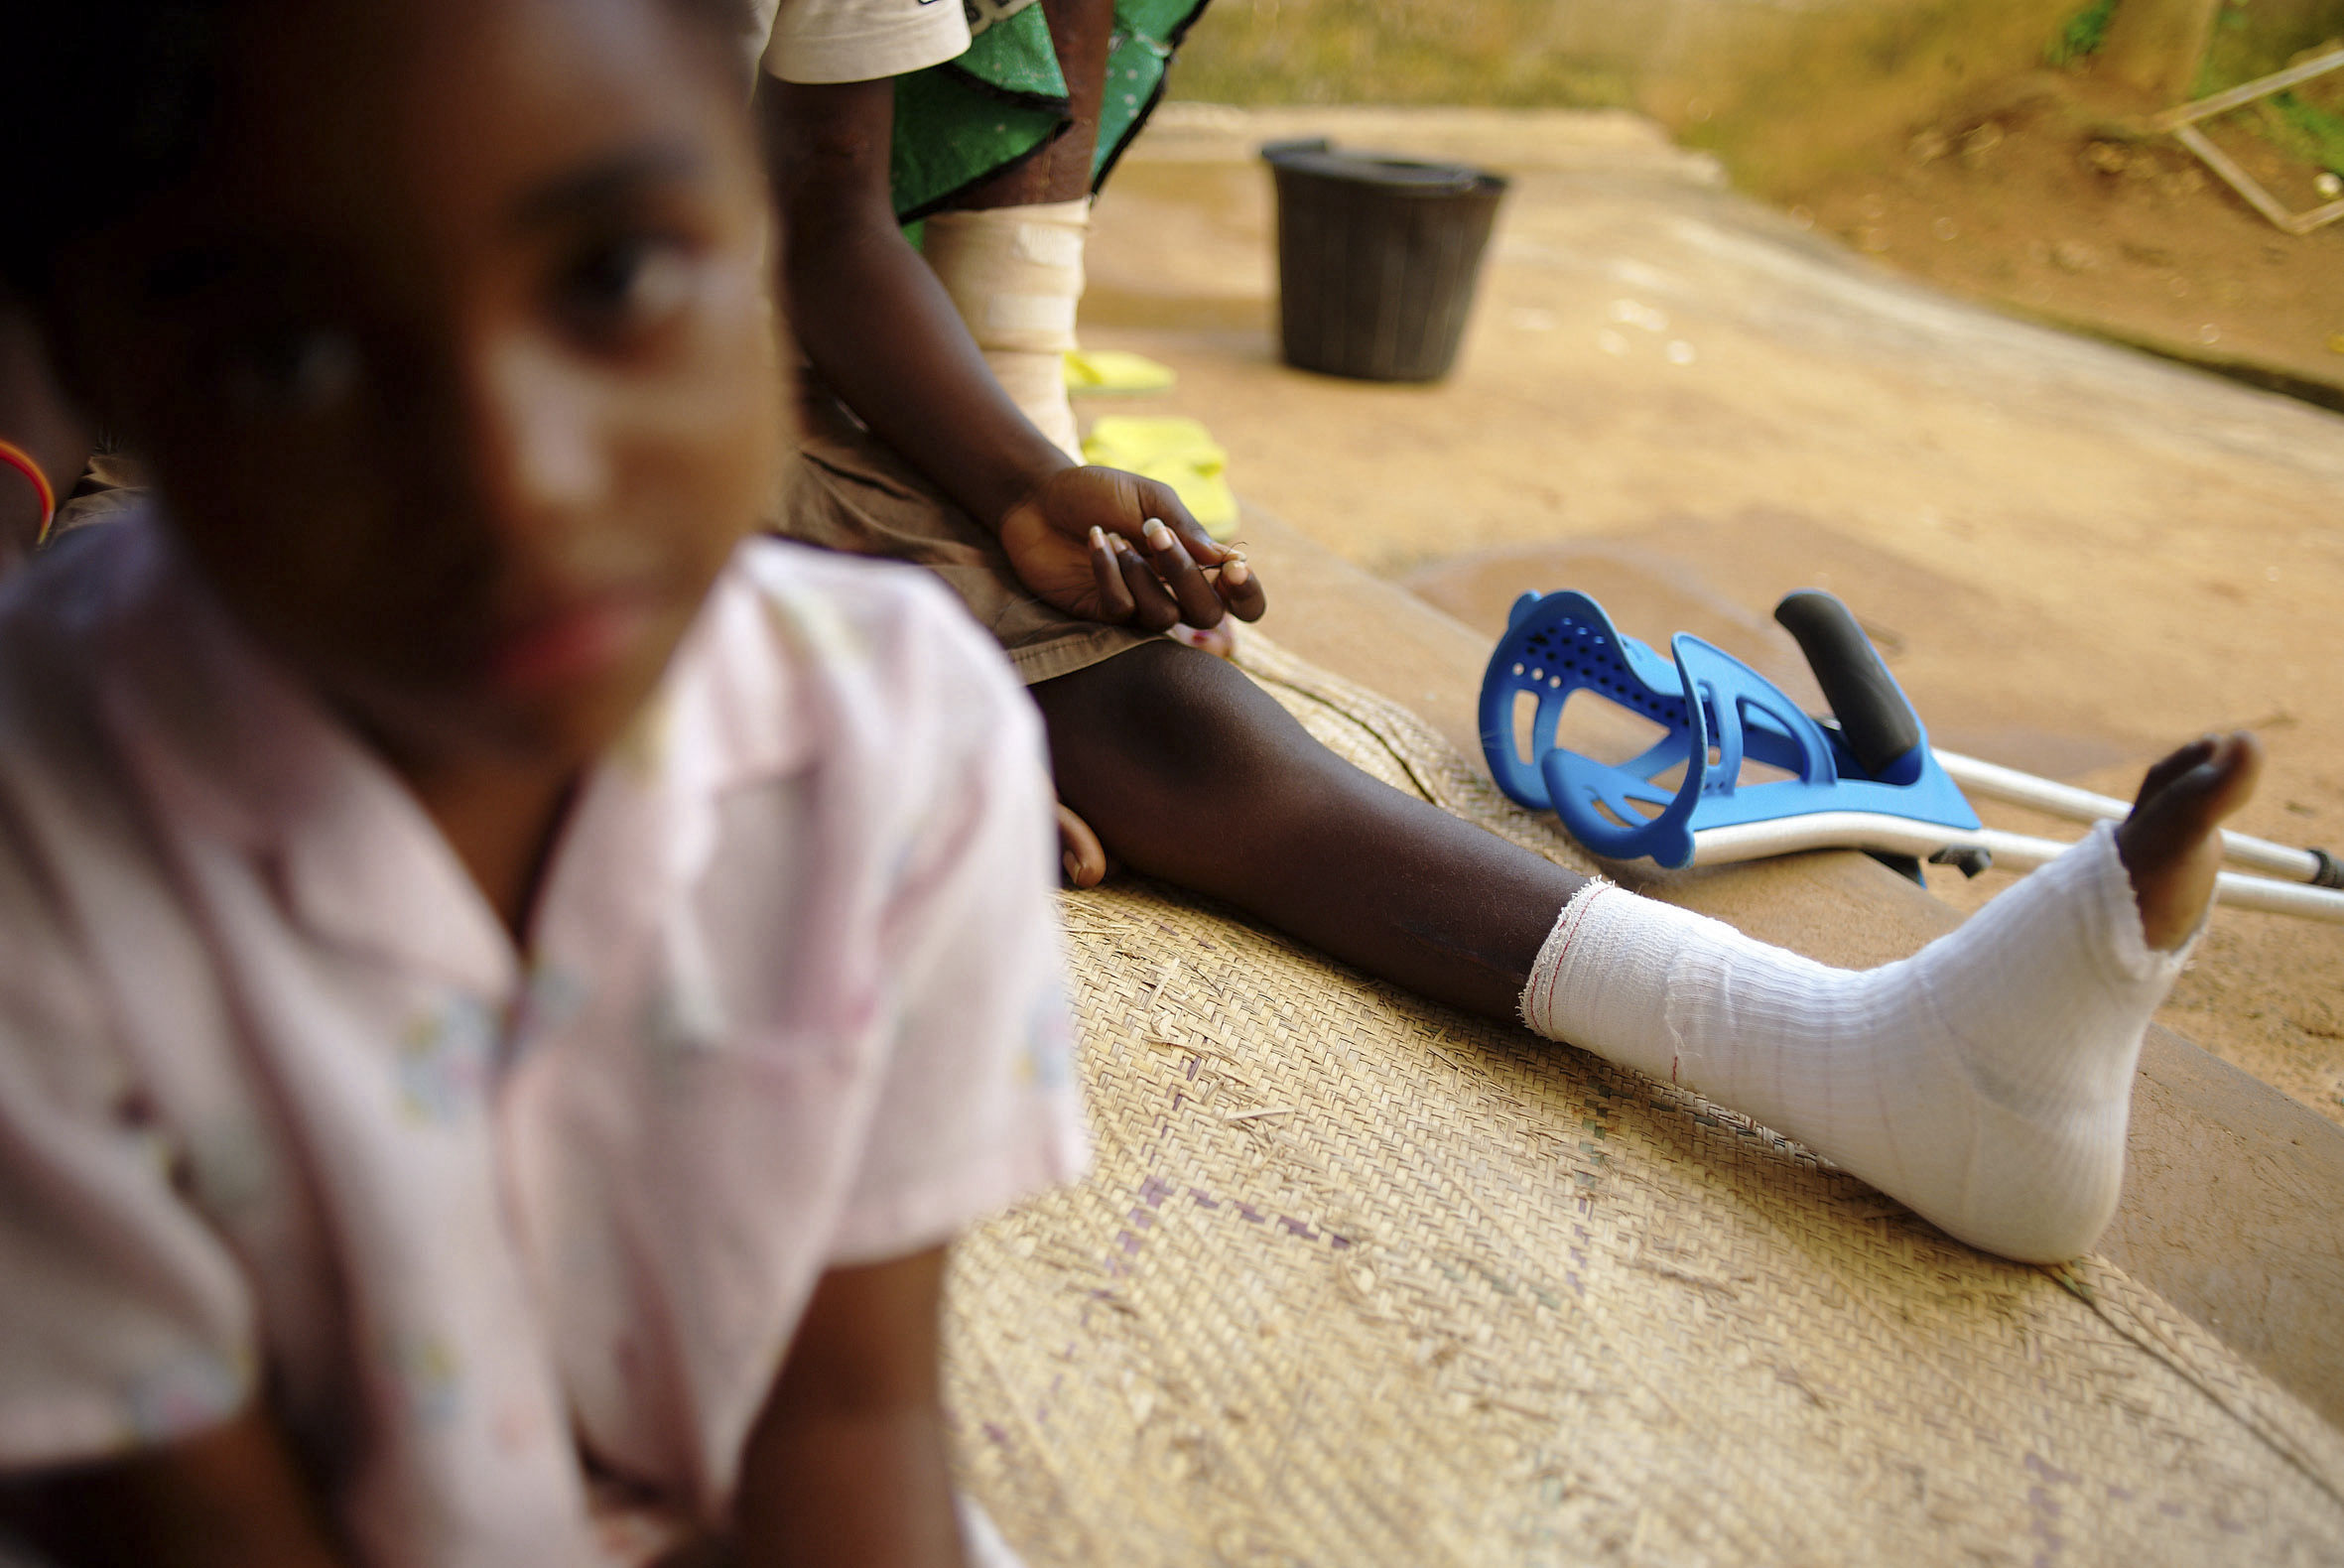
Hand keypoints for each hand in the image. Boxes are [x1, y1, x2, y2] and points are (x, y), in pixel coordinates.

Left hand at [996, 465, 1266, 630]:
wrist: (1037, 496)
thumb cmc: (1097, 492)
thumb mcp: (1147, 497)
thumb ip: (1185, 527)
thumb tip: (1226, 557)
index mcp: (1192, 560)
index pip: (1238, 600)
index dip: (1246, 594)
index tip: (1234, 568)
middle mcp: (1170, 590)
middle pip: (1207, 615)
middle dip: (1188, 577)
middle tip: (1158, 537)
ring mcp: (1136, 605)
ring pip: (1164, 616)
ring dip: (1141, 572)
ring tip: (1114, 536)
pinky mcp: (1100, 614)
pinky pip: (1121, 608)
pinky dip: (1109, 571)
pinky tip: (1095, 539)